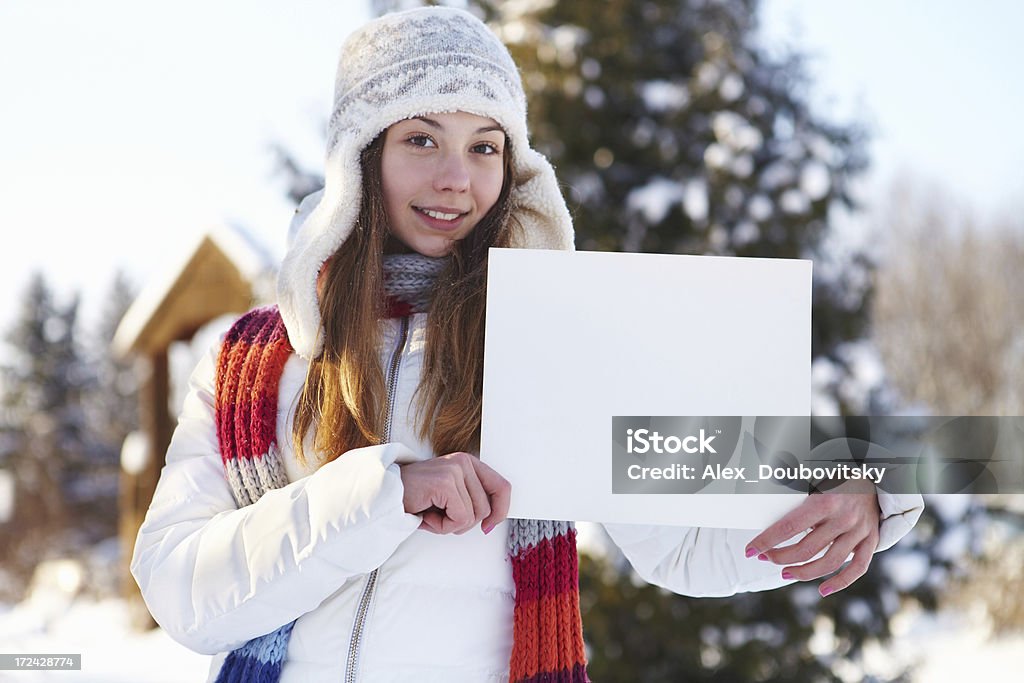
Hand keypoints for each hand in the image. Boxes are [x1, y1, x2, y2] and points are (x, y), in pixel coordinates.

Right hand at [399, 452, 510, 534]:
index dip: (501, 511)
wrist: (384, 496)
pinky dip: (442, 526)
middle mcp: (464, 461)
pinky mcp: (445, 483)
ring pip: (473, 516)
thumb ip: (472, 502)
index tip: (488, 527)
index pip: (502, 486)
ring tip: (431, 513)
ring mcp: (455, 470)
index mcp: (468, 462)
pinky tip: (426, 515)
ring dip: (450, 525)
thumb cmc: (416, 499)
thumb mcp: (451, 498)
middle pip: (487, 508)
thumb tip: (493, 520)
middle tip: (440, 516)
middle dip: (463, 523)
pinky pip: (459, 519)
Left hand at [744, 478, 880, 596]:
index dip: (767, 541)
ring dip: (804, 572)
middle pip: (808, 548)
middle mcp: (844, 518)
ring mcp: (860, 531)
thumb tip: (761, 500)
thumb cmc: (836, 476)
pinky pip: (858, 568)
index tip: (750, 551)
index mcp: (826, 500)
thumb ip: (794, 492)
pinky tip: (822, 590)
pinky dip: (841, 583)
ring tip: (785, 573)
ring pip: (830, 562)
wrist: (876, 474)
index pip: (789, 527)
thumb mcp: (814, 477)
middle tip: (766, 558)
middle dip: (781, 557)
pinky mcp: (872, 540)